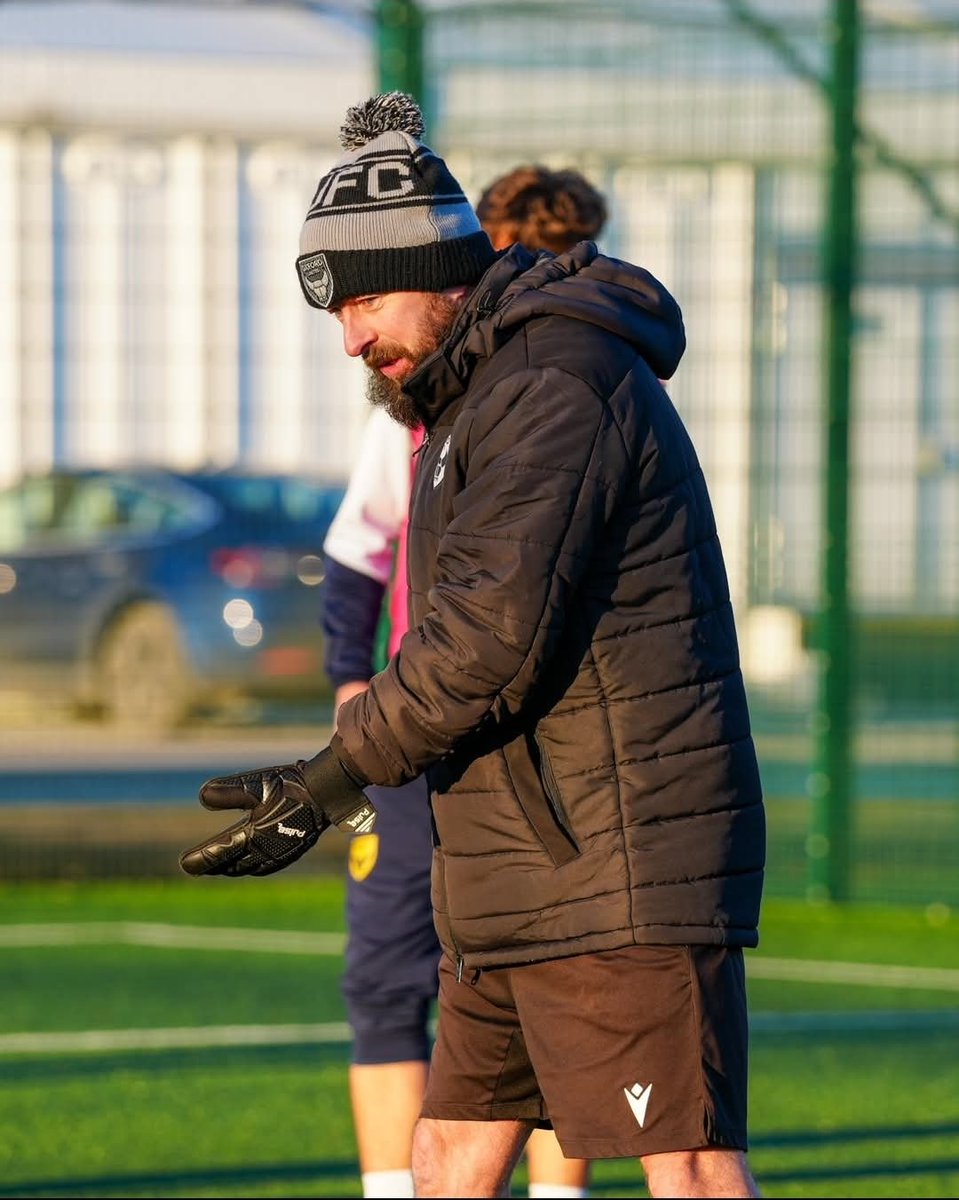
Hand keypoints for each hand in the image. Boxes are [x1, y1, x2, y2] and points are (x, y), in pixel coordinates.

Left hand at [179, 750, 374, 877]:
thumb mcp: (256, 783)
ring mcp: (279, 854)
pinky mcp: (290, 852)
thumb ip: (228, 792)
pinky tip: (248, 861)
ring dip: (231, 867)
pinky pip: (263, 866)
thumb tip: (202, 797)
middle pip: (231, 865)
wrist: (326, 792)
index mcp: (253, 836)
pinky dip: (249, 866)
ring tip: (218, 867)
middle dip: (213, 866)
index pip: (219, 851)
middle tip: (196, 866)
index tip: (184, 863)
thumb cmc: (291, 785)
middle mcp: (265, 851)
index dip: (200, 858)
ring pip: (247, 867)